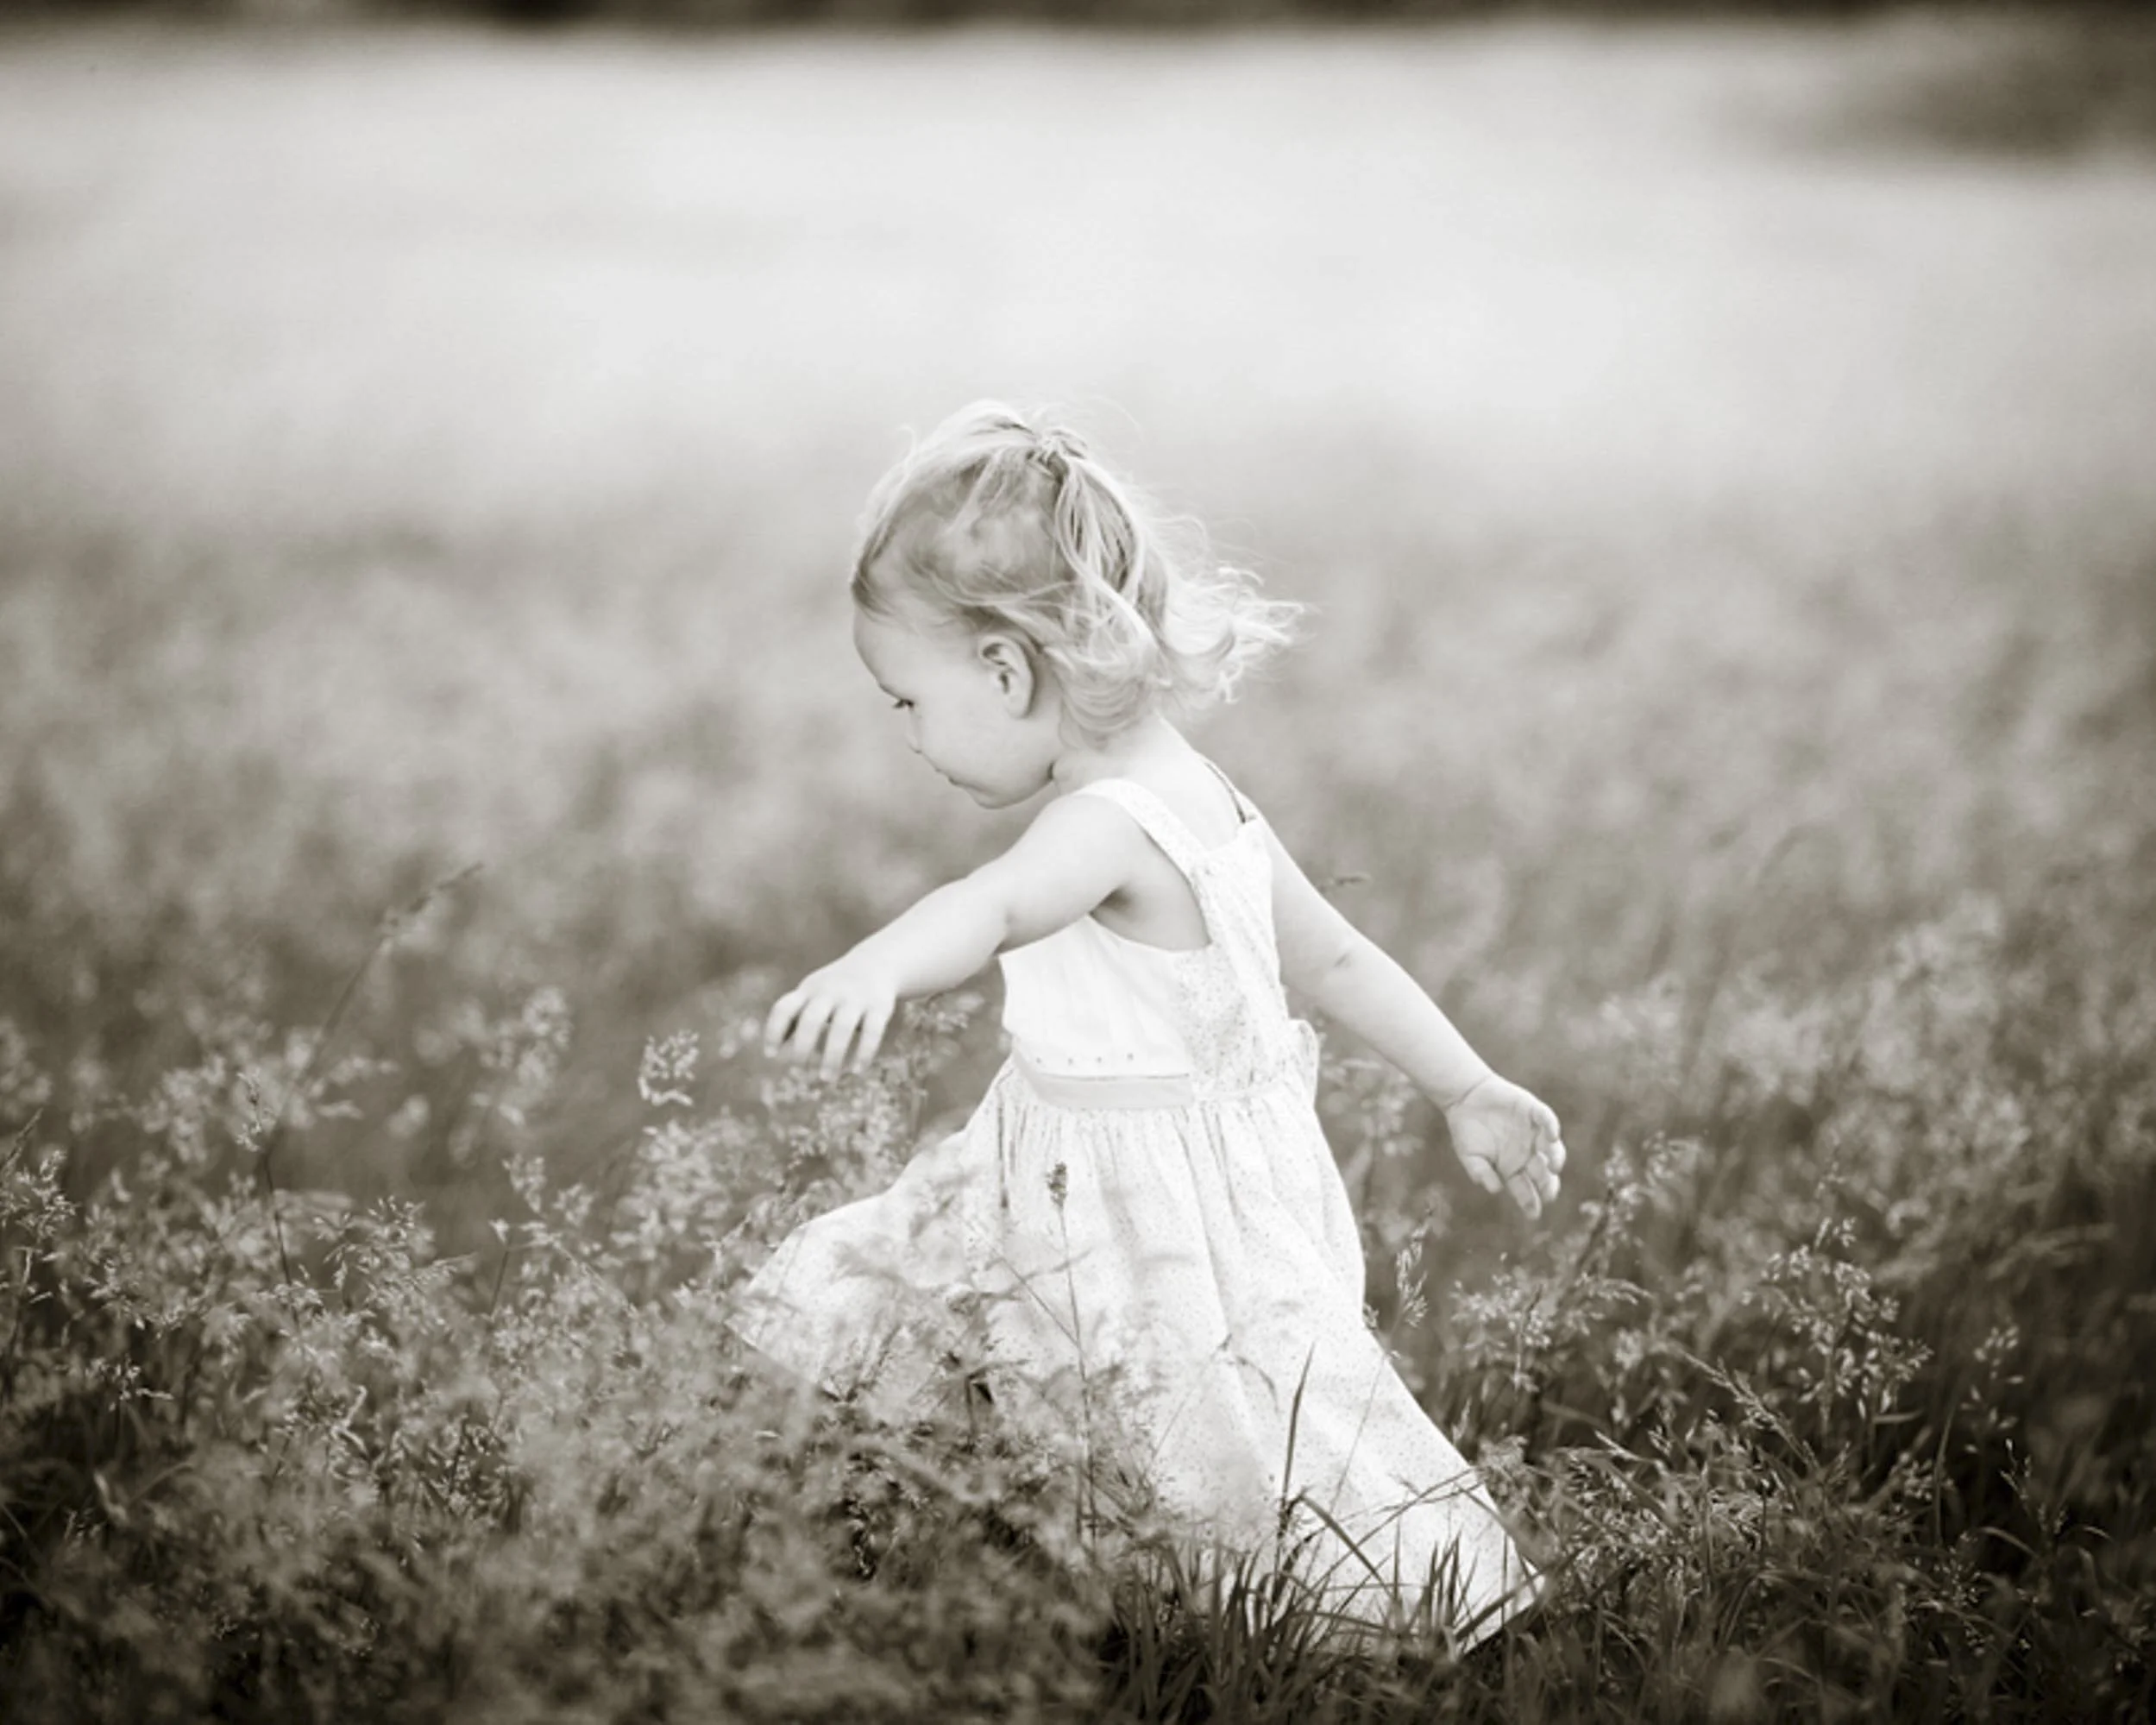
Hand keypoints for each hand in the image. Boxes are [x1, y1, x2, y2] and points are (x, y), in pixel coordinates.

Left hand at [764, 960, 898, 1080]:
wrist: (877, 961)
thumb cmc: (834, 987)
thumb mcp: (811, 994)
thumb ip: (792, 1018)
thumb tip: (771, 1049)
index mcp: (809, 991)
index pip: (785, 1008)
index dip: (773, 1031)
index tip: (770, 1055)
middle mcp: (830, 993)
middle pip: (811, 1019)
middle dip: (803, 1046)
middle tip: (798, 1070)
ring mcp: (855, 998)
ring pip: (842, 1028)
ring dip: (832, 1056)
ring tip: (827, 1079)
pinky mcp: (879, 1006)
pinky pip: (872, 1032)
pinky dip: (864, 1053)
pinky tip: (857, 1071)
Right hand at [1443, 1073, 1565, 1219]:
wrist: (1464, 1097)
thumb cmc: (1466, 1129)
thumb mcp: (1469, 1155)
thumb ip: (1480, 1172)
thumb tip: (1496, 1189)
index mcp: (1513, 1168)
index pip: (1526, 1189)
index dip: (1531, 1202)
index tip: (1533, 1213)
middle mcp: (1528, 1153)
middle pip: (1544, 1173)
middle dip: (1547, 1184)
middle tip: (1546, 1189)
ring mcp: (1533, 1133)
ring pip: (1552, 1149)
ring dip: (1555, 1158)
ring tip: (1552, 1166)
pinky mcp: (1533, 1112)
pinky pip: (1547, 1120)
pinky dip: (1551, 1127)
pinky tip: (1552, 1137)